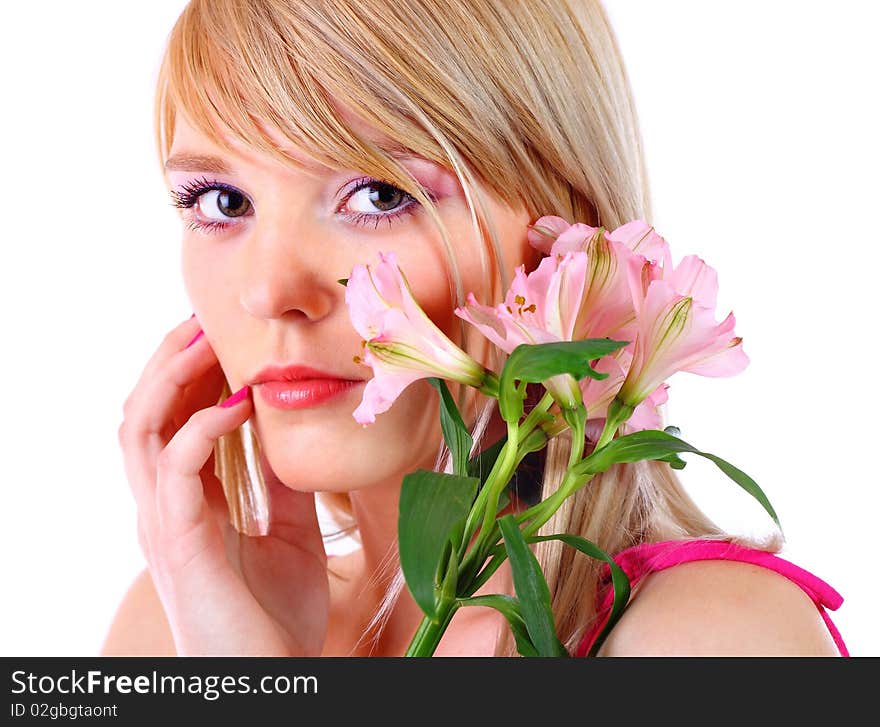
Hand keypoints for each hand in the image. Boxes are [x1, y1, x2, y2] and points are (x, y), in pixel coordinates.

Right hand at [117, 315, 329, 655]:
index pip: (173, 421)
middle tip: (201, 317)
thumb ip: (283, 483)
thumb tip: (289, 431)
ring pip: (141, 429)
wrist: (269, 679)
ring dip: (171, 377)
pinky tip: (236, 404)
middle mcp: (164, 506)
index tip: (219, 334)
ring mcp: (164, 523)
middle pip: (145, 413)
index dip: (190, 376)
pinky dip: (201, 427)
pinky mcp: (179, 542)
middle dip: (169, 361)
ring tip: (203, 339)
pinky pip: (176, 469)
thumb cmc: (273, 615)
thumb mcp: (290, 531)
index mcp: (187, 503)